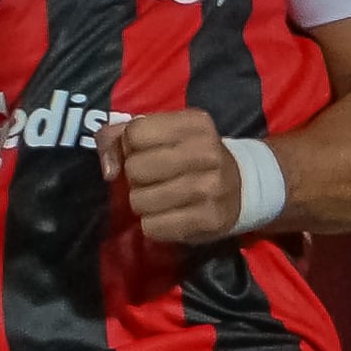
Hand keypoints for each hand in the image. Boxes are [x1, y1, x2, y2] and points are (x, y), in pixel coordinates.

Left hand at [98, 108, 250, 249]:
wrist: (243, 187)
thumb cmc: (192, 157)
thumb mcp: (165, 133)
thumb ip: (120, 136)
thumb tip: (107, 168)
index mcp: (194, 124)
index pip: (135, 133)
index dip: (130, 146)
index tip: (145, 153)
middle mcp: (206, 151)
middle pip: (135, 168)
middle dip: (136, 178)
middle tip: (154, 179)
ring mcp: (210, 187)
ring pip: (140, 201)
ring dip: (143, 203)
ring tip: (161, 199)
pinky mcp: (209, 219)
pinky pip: (153, 227)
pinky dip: (154, 225)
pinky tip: (170, 217)